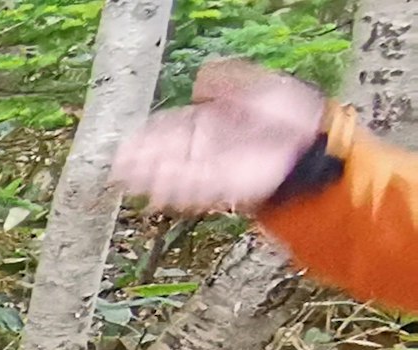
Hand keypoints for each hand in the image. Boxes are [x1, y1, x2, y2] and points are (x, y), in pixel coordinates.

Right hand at [114, 59, 328, 212]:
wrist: (313, 149)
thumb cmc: (291, 117)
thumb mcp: (258, 86)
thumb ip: (226, 80)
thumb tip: (199, 82)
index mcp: (210, 123)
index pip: (170, 129)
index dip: (147, 135)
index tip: (127, 142)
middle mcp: (206, 147)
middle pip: (165, 153)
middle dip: (140, 159)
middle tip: (116, 163)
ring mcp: (212, 169)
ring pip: (172, 173)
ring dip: (148, 176)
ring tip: (124, 179)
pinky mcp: (221, 187)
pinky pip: (190, 188)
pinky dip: (172, 188)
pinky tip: (154, 189)